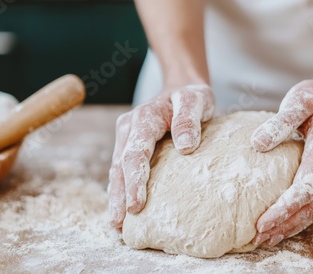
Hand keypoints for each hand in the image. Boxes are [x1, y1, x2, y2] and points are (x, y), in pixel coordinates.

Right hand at [108, 84, 214, 229]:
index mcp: (144, 118)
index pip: (135, 153)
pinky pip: (122, 169)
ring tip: (117, 224)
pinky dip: (121, 189)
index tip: (136, 205)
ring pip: (117, 170)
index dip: (134, 181)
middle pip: (120, 166)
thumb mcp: (196, 100)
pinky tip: (123, 210)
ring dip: (116, 196)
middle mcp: (129, 128)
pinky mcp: (130, 145)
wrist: (181, 87)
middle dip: (119, 195)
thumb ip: (189, 119)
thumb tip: (186, 147)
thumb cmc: (191, 96)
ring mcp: (127, 137)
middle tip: (120, 223)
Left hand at [250, 79, 312, 246]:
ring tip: (265, 239)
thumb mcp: (298, 100)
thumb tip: (257, 144)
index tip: (262, 221)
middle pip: (311, 205)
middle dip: (284, 223)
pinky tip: (282, 227)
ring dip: (291, 226)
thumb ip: (279, 122)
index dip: (284, 208)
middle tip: (258, 237)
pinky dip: (299, 218)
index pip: (306, 187)